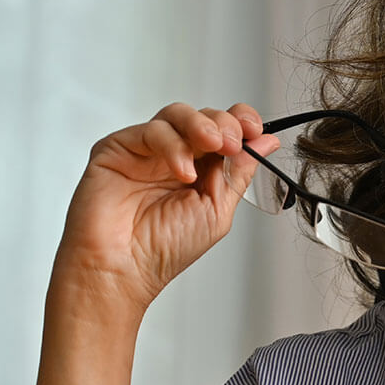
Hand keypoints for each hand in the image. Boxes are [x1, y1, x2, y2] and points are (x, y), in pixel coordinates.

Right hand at [53, 102, 277, 314]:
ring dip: (201, 125)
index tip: (255, 129)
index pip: (224, 130)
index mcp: (200, 168)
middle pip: (203, 117)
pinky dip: (172, 146)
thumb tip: (267, 142)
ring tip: (214, 144)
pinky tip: (182, 172)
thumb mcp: (217, 209)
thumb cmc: (164, 248)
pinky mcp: (116, 148)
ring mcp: (145, 150)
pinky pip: (150, 131)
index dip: (241, 122)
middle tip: (232, 142)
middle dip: (224, 123)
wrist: (123, 269)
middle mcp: (173, 155)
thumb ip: (239, 173)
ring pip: (176, 115)